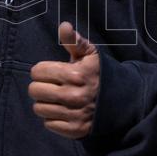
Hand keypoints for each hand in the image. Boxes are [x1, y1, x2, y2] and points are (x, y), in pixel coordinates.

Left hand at [28, 21, 98, 138]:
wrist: (122, 100)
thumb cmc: (99, 74)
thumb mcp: (90, 54)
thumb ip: (74, 40)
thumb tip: (63, 25)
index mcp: (74, 74)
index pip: (37, 71)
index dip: (42, 70)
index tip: (51, 72)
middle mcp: (73, 95)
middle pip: (34, 91)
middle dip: (40, 86)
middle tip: (51, 86)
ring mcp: (74, 114)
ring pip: (39, 108)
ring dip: (45, 103)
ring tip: (57, 99)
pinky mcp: (75, 130)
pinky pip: (48, 124)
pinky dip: (53, 118)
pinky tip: (63, 111)